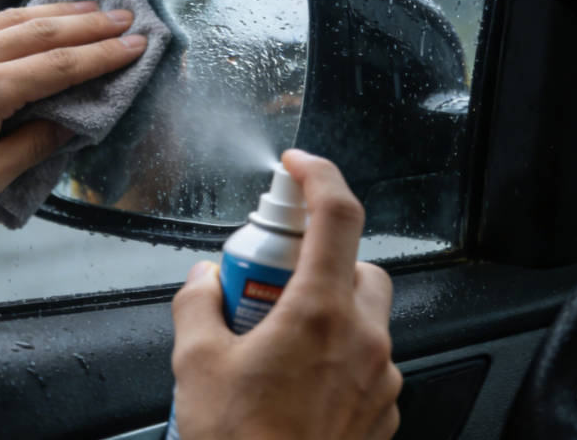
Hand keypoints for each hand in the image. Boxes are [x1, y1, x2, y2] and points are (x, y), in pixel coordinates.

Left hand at [0, 2, 145, 258]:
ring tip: (93, 8)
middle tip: (127, 17)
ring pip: (15, 18)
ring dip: (59, 12)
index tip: (136, 45)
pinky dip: (21, 16)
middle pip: (44, 31)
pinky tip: (38, 16)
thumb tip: (72, 123)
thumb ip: (36, 144)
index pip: (61, 66)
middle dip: (91, 24)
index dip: (104, 55)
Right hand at [171, 149, 401, 439]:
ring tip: (279, 336)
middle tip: (275, 277)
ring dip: (329, 305)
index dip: (317, 175)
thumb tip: (201, 280)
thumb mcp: (194, 365)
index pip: (338, 215)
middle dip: (321, 256)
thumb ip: (195, 304)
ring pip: (366, 313)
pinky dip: (339, 350)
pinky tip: (297, 377)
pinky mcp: (382, 410)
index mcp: (321, 314)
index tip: (296, 167)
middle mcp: (364, 340)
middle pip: (359, 263)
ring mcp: (380, 378)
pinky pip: (368, 358)